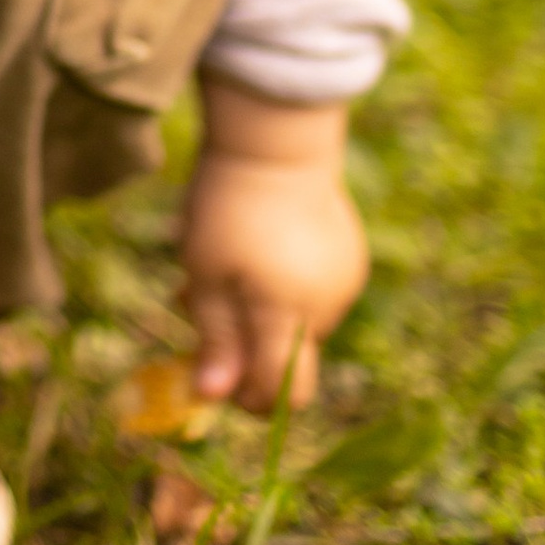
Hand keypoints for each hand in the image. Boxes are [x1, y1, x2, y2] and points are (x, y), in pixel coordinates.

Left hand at [178, 80, 366, 411]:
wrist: (278, 142)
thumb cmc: (228, 208)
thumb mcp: (205, 274)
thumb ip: (215, 340)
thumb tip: (213, 398)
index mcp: (288, 315)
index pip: (283, 392)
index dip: (249, 401)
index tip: (213, 379)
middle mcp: (326, 307)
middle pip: (286, 358)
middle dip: (242, 349)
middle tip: (194, 307)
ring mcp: (344, 282)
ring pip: (297, 324)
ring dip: (259, 316)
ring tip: (218, 272)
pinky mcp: (349, 258)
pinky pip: (314, 294)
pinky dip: (282, 289)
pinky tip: (256, 253)